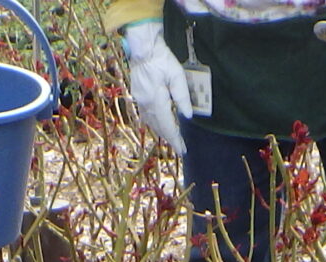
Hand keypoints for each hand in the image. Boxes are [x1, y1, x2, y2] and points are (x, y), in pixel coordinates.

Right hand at [120, 21, 192, 155]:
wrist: (143, 49)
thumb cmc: (162, 59)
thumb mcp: (177, 76)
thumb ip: (182, 97)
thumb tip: (187, 116)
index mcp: (156, 101)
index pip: (168, 126)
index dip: (175, 140)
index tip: (182, 150)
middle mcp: (146, 104)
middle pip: (159, 127)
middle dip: (169, 138)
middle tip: (179, 147)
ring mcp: (140, 100)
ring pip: (151, 123)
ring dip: (161, 132)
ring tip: (171, 138)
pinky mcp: (138, 95)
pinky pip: (145, 116)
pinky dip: (153, 124)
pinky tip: (157, 125)